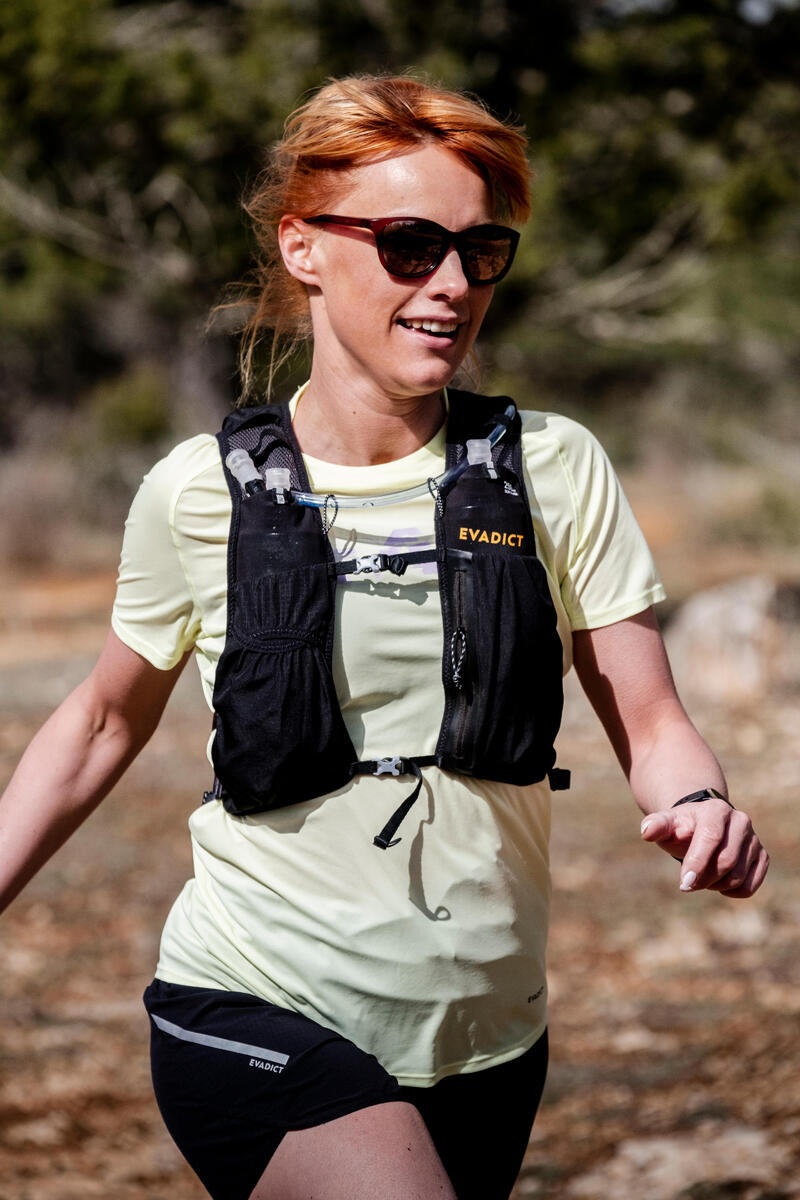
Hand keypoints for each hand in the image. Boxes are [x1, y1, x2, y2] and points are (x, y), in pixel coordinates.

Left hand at [640, 799, 768, 897]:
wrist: (701, 826)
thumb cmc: (680, 828)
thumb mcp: (666, 824)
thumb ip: (656, 825)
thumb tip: (646, 831)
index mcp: (716, 810)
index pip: (710, 838)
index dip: (697, 863)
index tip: (683, 884)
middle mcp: (740, 821)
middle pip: (726, 861)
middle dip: (704, 878)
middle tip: (688, 883)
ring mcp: (753, 839)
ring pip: (739, 876)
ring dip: (716, 885)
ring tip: (702, 878)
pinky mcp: (761, 856)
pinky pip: (751, 884)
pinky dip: (734, 892)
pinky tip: (720, 884)